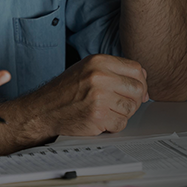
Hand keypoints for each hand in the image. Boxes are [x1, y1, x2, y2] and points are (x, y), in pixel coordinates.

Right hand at [28, 54, 147, 136]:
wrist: (43, 110)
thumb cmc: (65, 91)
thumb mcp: (87, 69)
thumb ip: (113, 70)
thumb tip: (143, 79)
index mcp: (99, 61)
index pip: (136, 69)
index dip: (141, 82)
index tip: (137, 91)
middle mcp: (100, 76)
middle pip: (138, 89)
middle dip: (134, 100)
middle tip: (122, 104)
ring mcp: (99, 97)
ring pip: (131, 108)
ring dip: (123, 113)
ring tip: (107, 111)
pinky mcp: (97, 116)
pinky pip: (121, 123)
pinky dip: (114, 125)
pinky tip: (101, 120)